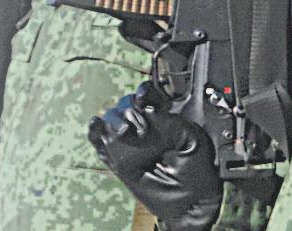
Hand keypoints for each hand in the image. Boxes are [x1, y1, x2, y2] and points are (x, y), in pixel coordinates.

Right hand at [88, 83, 222, 230]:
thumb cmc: (196, 168)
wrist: (190, 199)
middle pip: (126, 104)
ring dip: (114, 120)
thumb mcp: (190, 138)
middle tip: (139, 126)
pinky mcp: (114, 159)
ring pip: (110, 119)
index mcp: (163, 115)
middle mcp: (142, 125)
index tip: (143, 99)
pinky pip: (98, 141)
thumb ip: (168, 122)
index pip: (147, 95)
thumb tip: (145, 112)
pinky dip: (95, 132)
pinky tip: (97, 125)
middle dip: (129, 109)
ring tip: (125, 131)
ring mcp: (127, 142)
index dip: (143, 93)